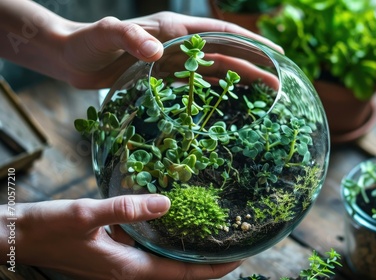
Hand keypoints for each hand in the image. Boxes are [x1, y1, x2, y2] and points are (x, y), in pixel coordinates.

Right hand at [1, 195, 240, 279]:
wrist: (16, 237)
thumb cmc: (47, 229)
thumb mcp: (86, 214)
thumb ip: (126, 209)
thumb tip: (166, 202)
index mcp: (126, 269)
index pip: (180, 274)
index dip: (211, 270)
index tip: (237, 259)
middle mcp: (126, 272)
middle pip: (175, 272)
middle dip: (204, 264)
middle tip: (231, 245)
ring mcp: (118, 265)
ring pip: (161, 262)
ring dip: (185, 252)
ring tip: (208, 235)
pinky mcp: (110, 254)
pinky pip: (145, 251)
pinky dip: (163, 242)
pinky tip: (169, 223)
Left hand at [61, 12, 282, 88]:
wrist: (70, 57)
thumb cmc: (87, 42)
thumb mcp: (106, 35)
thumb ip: (130, 38)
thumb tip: (158, 52)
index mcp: (173, 29)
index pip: (219, 32)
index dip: (248, 42)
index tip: (275, 53)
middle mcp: (178, 43)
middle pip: (224, 54)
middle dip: (252, 67)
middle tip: (278, 84)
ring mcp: (173, 61)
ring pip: (214, 71)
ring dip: (238, 82)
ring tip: (262, 96)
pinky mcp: (163, 77)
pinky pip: (196, 85)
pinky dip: (214, 93)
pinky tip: (228, 104)